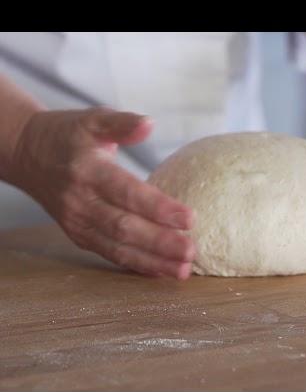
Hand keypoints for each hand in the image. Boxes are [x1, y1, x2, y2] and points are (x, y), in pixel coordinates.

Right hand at [8, 107, 195, 278]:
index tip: (190, 218)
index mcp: (88, 171)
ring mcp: (78, 222)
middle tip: (192, 250)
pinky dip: (136, 265)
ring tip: (184, 270)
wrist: (27, 154)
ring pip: (118, 247)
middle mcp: (81, 201)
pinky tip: (162, 271)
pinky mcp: (79, 235)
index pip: (127, 193)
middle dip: (160, 242)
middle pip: (124, 227)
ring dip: (152, 261)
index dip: (159, 208)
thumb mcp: (93, 120)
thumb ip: (122, 124)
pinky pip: (109, 254)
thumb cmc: (70, 135)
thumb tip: (149, 124)